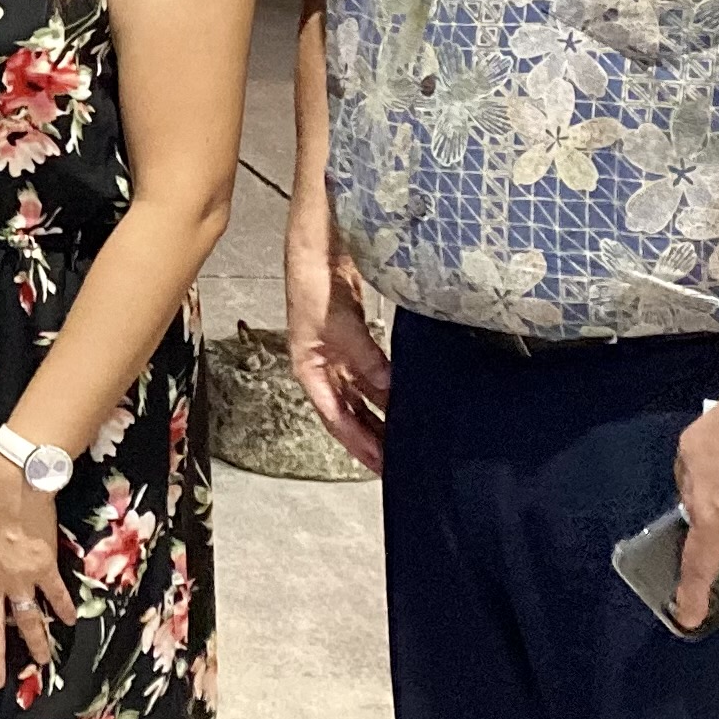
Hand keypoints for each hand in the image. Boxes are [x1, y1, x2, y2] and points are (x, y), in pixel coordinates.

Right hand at [283, 230, 390, 473]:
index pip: (336, 419)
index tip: (381, 467)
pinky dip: (390, 387)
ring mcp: (340, 355)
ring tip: (408, 434)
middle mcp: (324, 369)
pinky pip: (375, 373)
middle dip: (372, 437)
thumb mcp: (341, 329)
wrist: (319, 251)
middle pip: (350, 413)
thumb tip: (392, 391)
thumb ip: (367, 360)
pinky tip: (408, 396)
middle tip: (399, 461)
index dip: (358, 445)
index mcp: (310, 371)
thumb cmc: (315, 289)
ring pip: (364, 396)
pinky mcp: (356, 340)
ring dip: (384, 414)